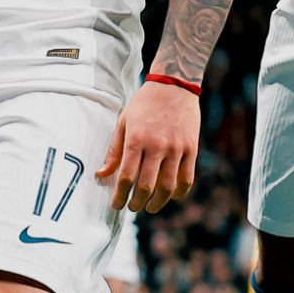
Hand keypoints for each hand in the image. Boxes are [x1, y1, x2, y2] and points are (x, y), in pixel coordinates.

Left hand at [98, 81, 199, 212]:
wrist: (174, 85)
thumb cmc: (145, 103)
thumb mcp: (124, 122)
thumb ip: (114, 151)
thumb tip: (101, 174)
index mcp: (136, 139)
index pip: (126, 177)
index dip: (119, 196)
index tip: (116, 205)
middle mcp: (157, 146)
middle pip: (146, 186)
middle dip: (136, 203)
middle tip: (132, 207)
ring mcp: (176, 148)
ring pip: (167, 187)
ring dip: (157, 203)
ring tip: (150, 206)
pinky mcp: (191, 148)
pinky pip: (187, 178)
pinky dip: (178, 192)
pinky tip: (170, 195)